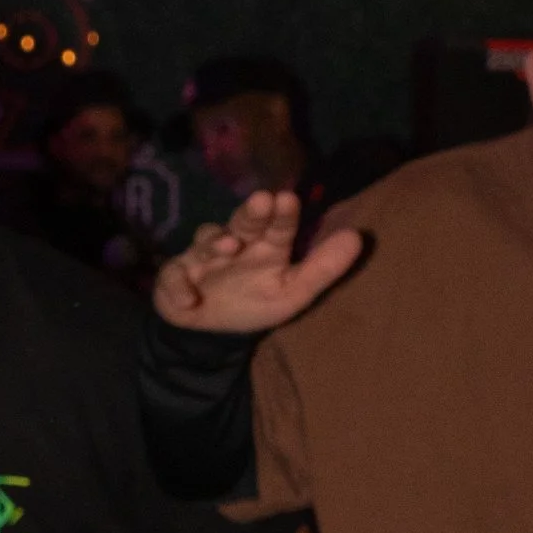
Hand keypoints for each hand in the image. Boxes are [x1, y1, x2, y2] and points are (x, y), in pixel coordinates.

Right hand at [153, 192, 364, 337]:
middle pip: (242, 222)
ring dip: (215, 241)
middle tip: (262, 201)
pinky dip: (178, 286)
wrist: (210, 332)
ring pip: (207, 240)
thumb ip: (323, 269)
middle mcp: (236, 245)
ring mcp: (203, 258)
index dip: (283, 214)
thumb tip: (359, 237)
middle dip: (250, 212)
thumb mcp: (293, 293)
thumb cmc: (254, 303)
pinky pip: (173, 277)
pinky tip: (189, 298)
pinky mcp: (175, 277)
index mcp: (266, 247)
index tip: (288, 199)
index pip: (278, 226)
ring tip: (229, 247)